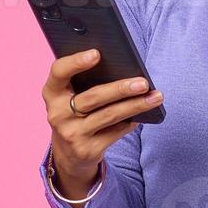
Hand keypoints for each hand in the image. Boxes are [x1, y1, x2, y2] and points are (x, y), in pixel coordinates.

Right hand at [41, 49, 162, 193]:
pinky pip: (115, 132)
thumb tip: (123, 67)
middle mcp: (57, 114)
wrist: (69, 153)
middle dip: (121, 89)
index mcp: (52, 93)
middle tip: (143, 82)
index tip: (97, 53)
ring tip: (156, 97)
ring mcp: (72, 134)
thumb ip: (86, 80)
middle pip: (93, 97)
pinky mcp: (87, 150)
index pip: (59, 72)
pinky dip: (131, 122)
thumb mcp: (71, 96)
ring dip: (136, 105)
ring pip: (109, 115)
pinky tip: (144, 115)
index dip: (76, 62)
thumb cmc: (76, 112)